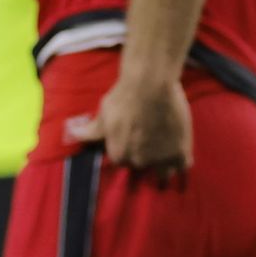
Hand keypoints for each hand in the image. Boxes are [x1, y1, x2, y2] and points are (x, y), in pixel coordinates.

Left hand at [68, 74, 193, 181]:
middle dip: (146, 156)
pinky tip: (180, 152)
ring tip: (167, 153)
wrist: (150, 84)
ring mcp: (160, 159)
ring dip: (164, 165)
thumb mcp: (104, 113)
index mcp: (119, 155)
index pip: (124, 161)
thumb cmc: (123, 96)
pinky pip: (183, 165)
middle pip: (144, 166)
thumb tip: (72, 135)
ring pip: (164, 172)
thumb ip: (91, 130)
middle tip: (151, 140)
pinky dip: (182, 161)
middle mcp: (139, 162)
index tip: (135, 140)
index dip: (130, 150)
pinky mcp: (179, 152)